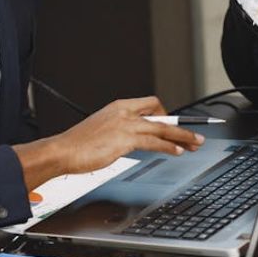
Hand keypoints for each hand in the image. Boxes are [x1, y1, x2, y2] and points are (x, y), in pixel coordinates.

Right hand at [13, 97, 202, 190]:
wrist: (62, 150)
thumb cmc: (77, 144)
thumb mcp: (102, 131)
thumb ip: (119, 131)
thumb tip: (132, 140)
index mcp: (118, 107)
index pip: (150, 104)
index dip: (165, 115)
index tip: (174, 124)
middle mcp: (124, 112)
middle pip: (161, 115)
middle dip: (181, 126)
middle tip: (195, 134)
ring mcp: (125, 125)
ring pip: (162, 128)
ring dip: (182, 137)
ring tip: (195, 144)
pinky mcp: (125, 139)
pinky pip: (154, 142)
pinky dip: (168, 146)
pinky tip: (177, 151)